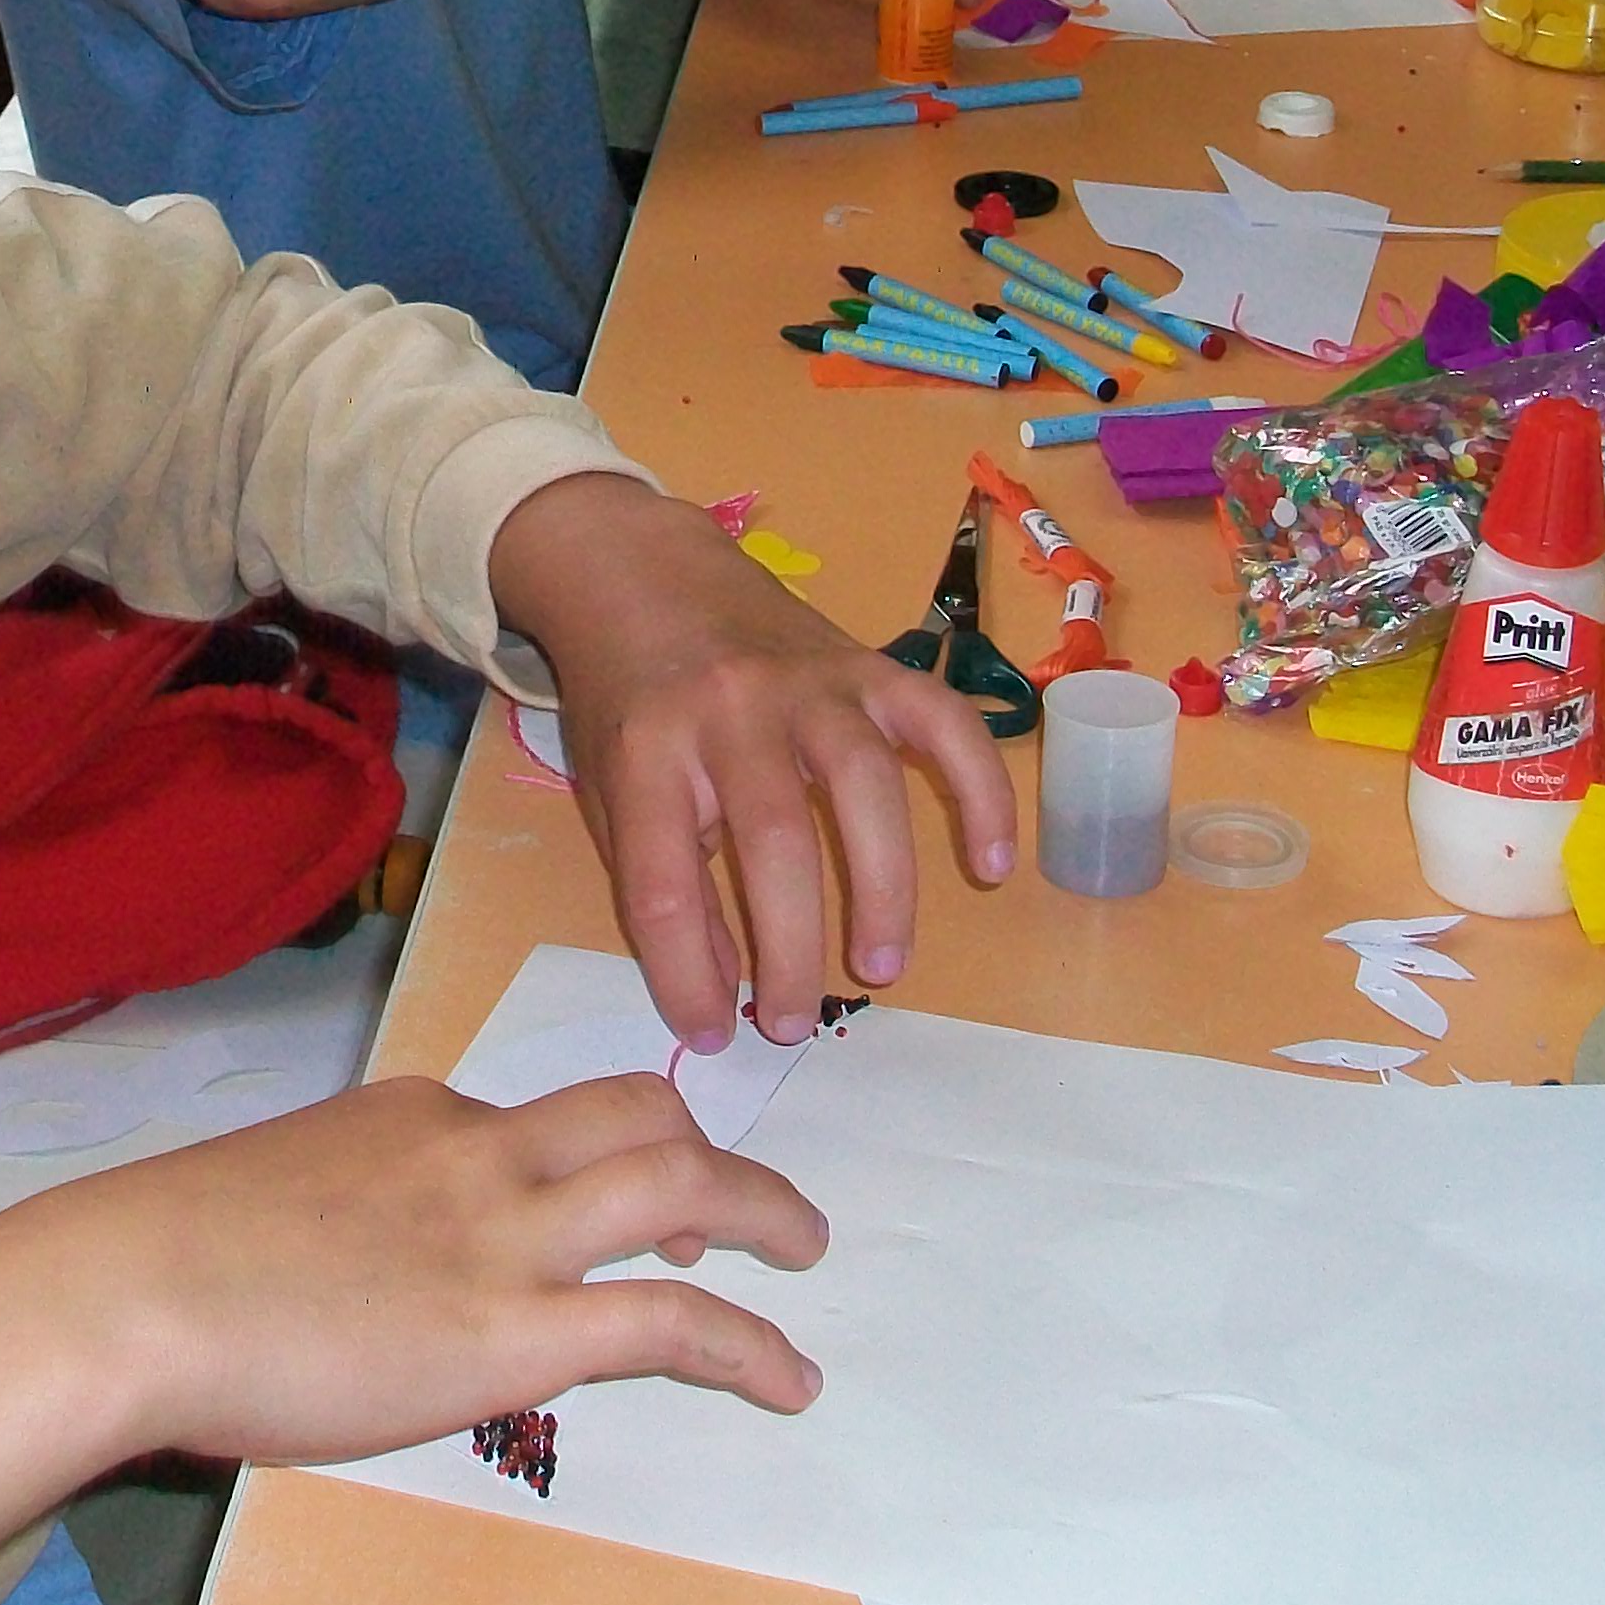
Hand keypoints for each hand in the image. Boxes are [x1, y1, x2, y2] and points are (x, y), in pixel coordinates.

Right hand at [0, 1073, 826, 1574]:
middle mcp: (477, 1149)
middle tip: (746, 1204)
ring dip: (762, 1211)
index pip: (533, 1118)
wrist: (134, 1288)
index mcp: (413, 1113)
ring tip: (805, 1253)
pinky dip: (750, 1345)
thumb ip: (332, 1215)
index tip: (608, 1198)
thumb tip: (334, 1270)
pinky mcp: (518, 1327)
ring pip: (681, 1185)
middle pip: (637, 1114)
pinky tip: (787, 1379)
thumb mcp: (268, 1197)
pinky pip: (674, 1323)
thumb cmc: (162, 1257)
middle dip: (708, 1151)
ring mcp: (504, 1233)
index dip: (589, 1156)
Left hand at [487, 474, 1019, 1048]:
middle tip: (793, 1021)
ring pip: (865, 787)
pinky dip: (980, 792)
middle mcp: (731, 709)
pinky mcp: (871, 666)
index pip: (665, 882)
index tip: (711, 1031)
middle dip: (790, 948)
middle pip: (774, 841)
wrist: (644, 572)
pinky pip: (943, 726)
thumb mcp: (613, 788)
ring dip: (883, 888)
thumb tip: (723, 987)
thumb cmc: (628, 696)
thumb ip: (662, 880)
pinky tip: (990, 863)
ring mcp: (810, 682)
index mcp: (647, 748)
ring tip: (880, 968)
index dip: (686, 972)